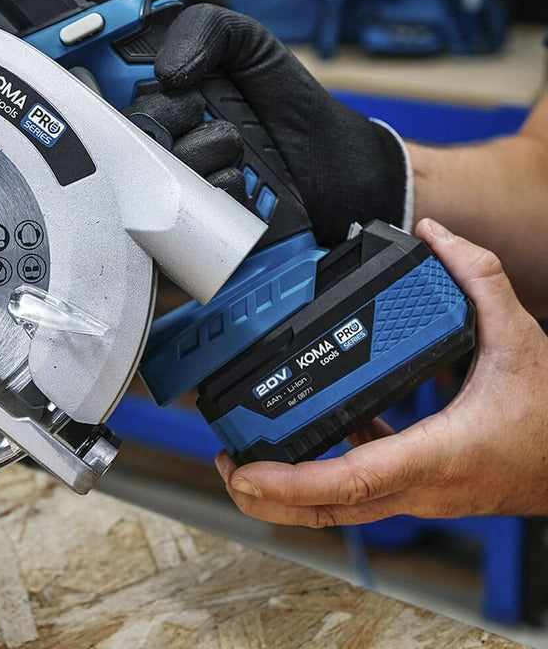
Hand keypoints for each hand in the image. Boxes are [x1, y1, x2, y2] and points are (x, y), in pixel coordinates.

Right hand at [144, 4, 409, 245]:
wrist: (332, 160)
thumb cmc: (287, 102)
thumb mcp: (251, 44)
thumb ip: (208, 28)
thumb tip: (165, 71)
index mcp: (164, 93)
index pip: (111, 90)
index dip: (118, 84)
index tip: (151, 79)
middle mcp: (164, 136)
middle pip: (132, 133)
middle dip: (174, 117)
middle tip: (204, 108)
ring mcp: (180, 179)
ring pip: (161, 171)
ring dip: (205, 152)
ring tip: (238, 145)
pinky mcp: (198, 215)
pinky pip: (191, 205)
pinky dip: (222, 188)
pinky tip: (243, 178)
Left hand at [214, 218, 547, 524]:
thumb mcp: (520, 338)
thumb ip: (478, 279)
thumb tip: (435, 236)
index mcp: (437, 453)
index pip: (352, 477)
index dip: (292, 479)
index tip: (247, 471)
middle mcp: (419, 485)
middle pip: (328, 508)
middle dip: (268, 496)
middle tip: (227, 465)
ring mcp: (417, 494)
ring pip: (339, 507)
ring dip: (289, 491)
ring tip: (249, 460)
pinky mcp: (419, 488)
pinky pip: (360, 487)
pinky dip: (325, 471)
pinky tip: (314, 437)